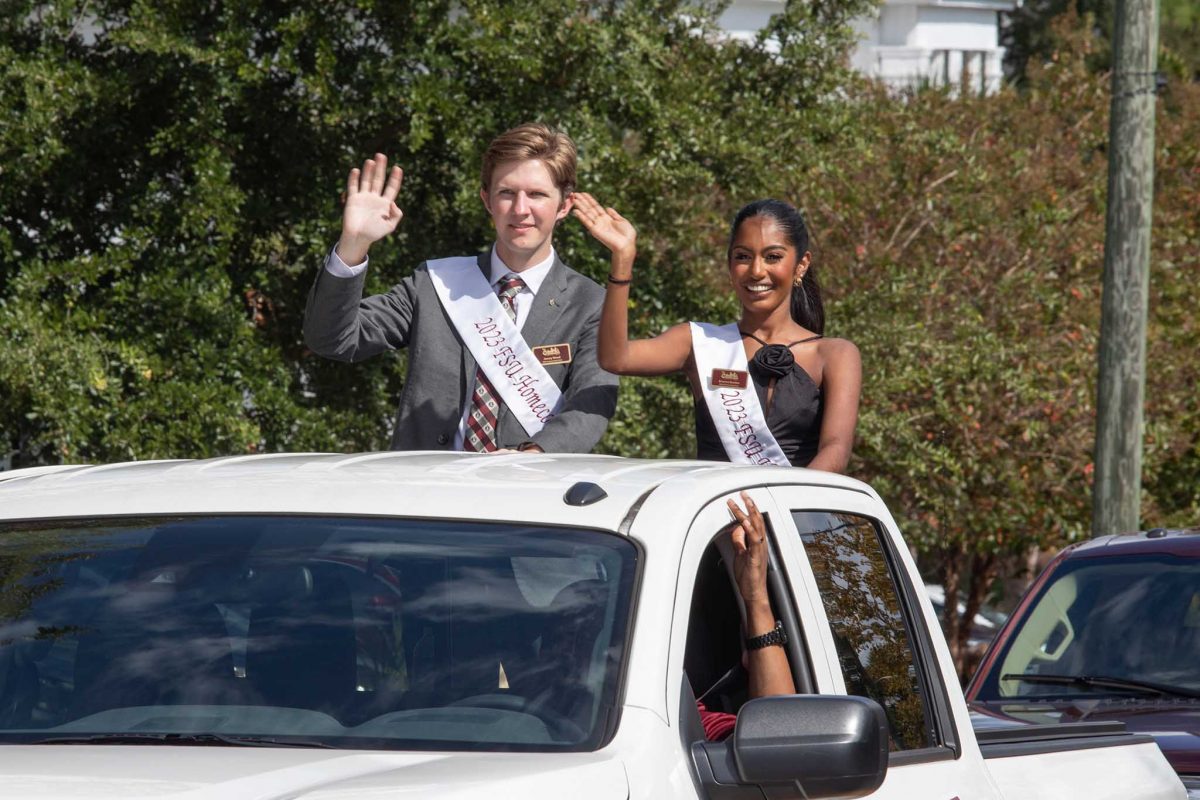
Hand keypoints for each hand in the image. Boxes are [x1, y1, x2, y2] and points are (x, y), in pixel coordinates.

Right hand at [337, 153, 403, 263]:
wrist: (358, 238)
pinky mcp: (352, 199)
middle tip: (382, 155)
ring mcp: (363, 197)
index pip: (391, 187)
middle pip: (379, 180)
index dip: (395, 178)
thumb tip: (393, 203)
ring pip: (366, 180)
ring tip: (371, 161)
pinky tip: (356, 170)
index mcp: (385, 204)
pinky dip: (354, 179)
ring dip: (368, 171)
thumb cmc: (374, 233)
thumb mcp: (390, 226)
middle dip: (381, 168)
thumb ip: (396, 215)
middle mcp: (374, 198)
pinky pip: (353, 186)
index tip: (398, 168)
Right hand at [571, 192, 635, 260]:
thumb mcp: (622, 221)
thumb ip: (614, 214)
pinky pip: (587, 222)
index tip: (583, 193)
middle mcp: (600, 221)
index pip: (596, 206)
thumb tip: (608, 208)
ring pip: (586, 213)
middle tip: (574, 193)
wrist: (626, 245)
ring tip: (573, 198)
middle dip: (582, 201)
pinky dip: (581, 216)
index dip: (589, 200)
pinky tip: (576, 210)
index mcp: (606, 218)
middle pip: (589, 208)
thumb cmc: (627, 235)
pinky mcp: (595, 231)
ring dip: (580, 206)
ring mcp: (597, 225)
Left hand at [728, 492, 769, 608]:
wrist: (754, 594)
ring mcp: (760, 550)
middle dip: (750, 505)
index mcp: (757, 542)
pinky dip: (749, 529)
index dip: (748, 508)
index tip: (740, 498)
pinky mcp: (756, 557)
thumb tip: (735, 528)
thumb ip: (739, 540)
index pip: (754, 521)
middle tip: (743, 493)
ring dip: (749, 512)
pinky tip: (743, 521)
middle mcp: (761, 544)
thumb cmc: (749, 576)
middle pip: (757, 520)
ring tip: (743, 501)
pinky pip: (754, 541)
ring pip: (757, 526)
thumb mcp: (740, 554)